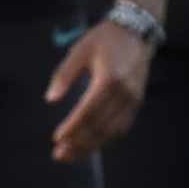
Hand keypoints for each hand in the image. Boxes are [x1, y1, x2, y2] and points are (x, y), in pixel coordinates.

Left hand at [46, 19, 152, 162]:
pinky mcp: (137, 103)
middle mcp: (124, 93)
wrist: (136, 32)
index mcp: (109, 79)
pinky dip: (105, 140)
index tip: (57, 138)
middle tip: (60, 155)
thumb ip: (64, 75)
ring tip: (71, 155)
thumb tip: (51, 99)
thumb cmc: (104, 39)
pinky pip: (121, 128)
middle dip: (78, 143)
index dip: (72, 128)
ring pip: (111, 131)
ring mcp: (133, 100)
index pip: (88, 111)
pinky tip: (91, 145)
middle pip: (100, 126)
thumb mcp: (79, 51)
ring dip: (91, 145)